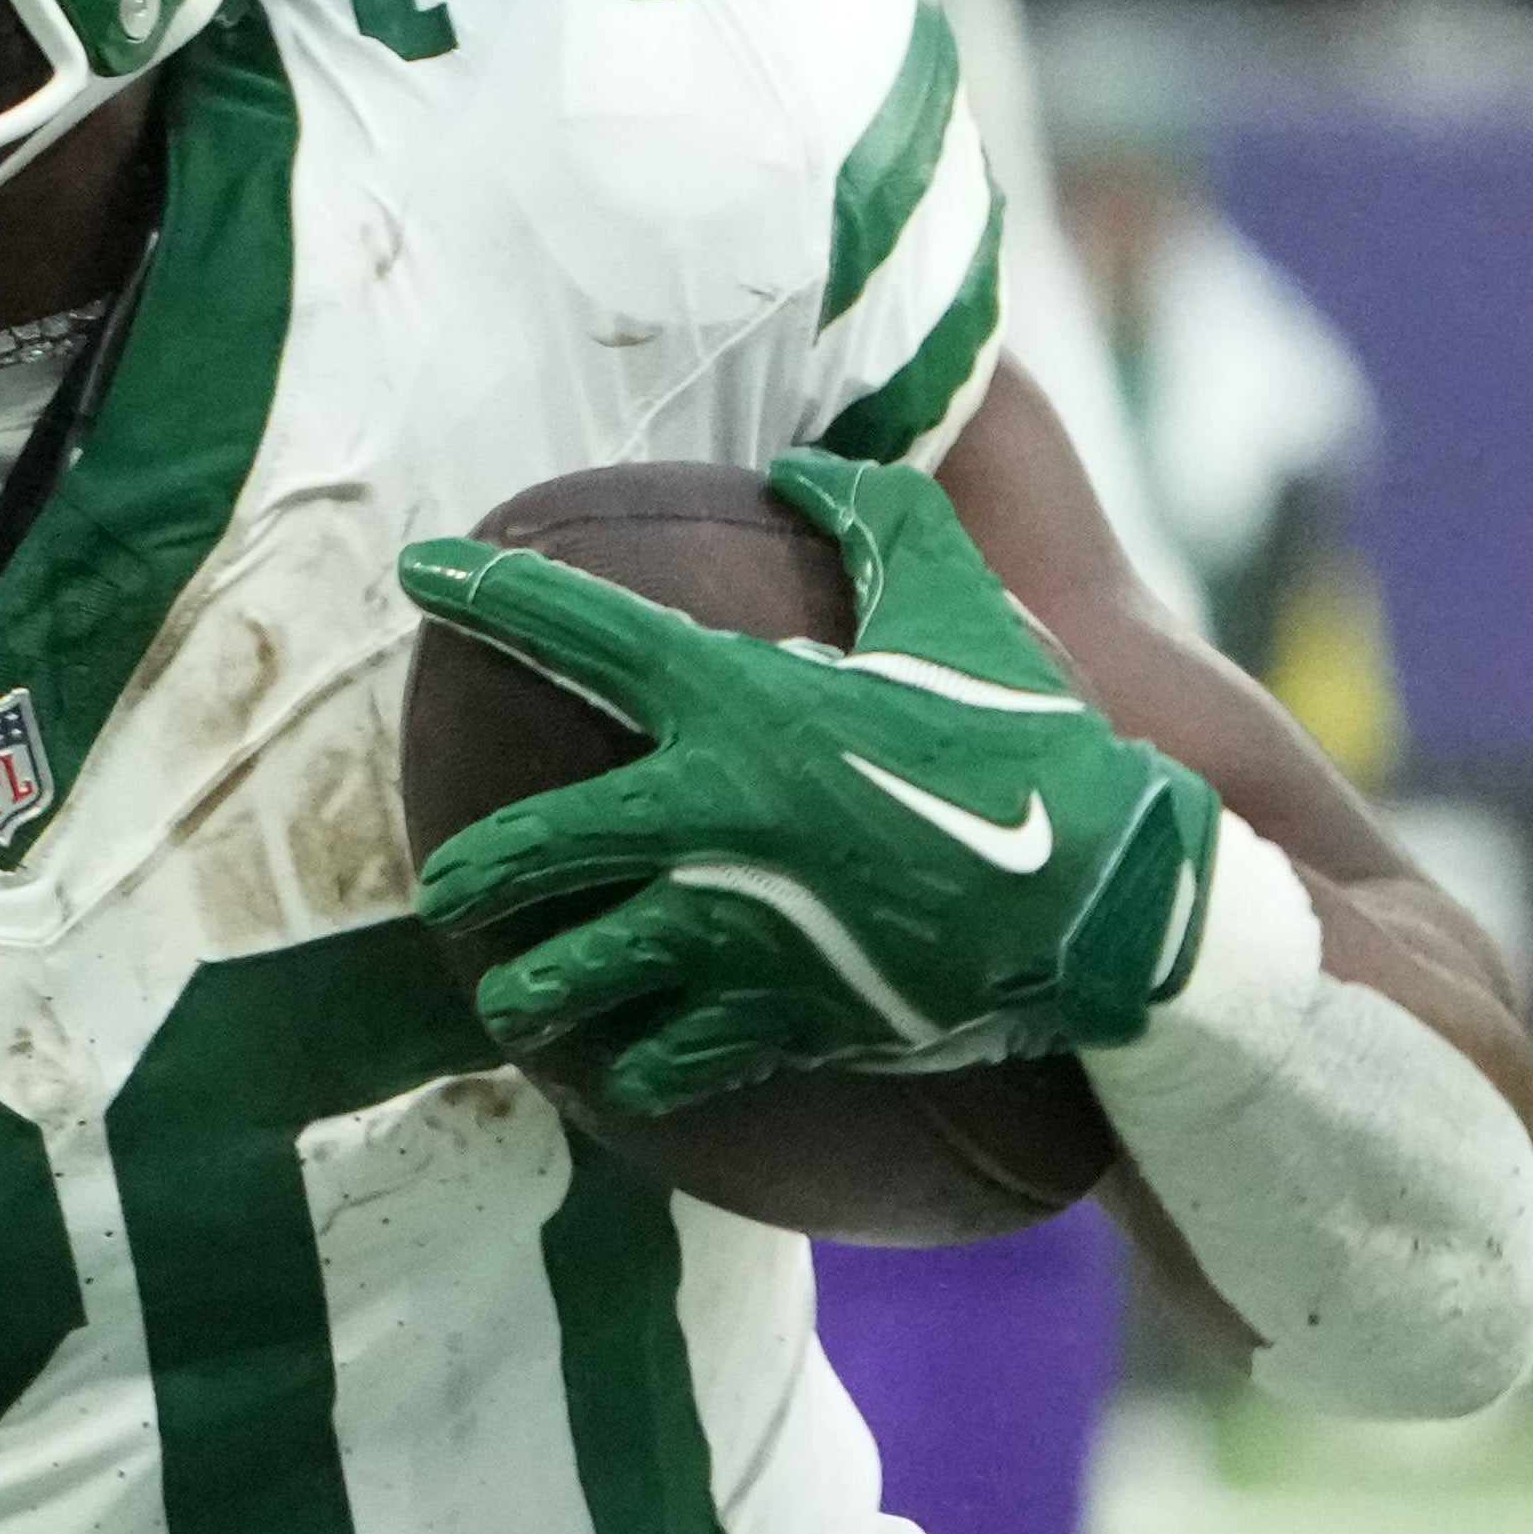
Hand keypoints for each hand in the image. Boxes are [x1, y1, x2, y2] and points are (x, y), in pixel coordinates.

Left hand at [399, 450, 1221, 1112]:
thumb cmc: (1034, 742)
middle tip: (445, 882)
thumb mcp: (964, 609)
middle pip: (532, 844)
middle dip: (469, 868)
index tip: (420, 570)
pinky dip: (635, 1069)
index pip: (580, 630)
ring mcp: (735, 927)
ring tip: (510, 998)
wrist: (1113, 902)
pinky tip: (618, 1070)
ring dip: (527, 992)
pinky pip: (665, 1060)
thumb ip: (879, 521)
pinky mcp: (775, 1017)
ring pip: (574, 976)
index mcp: (743, 703)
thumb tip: (806, 463)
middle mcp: (713, 817)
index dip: (490, 591)